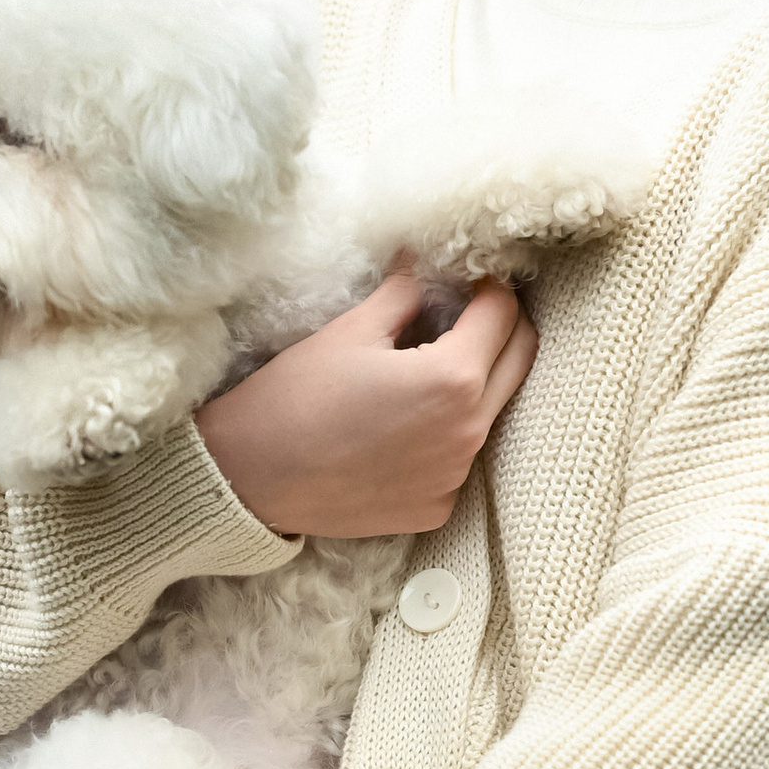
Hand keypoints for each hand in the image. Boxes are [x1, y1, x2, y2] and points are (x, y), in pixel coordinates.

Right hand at [194, 274, 535, 539]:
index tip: (473, 278)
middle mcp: (469, 432)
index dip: (490, 286)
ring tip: (428, 367)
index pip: (504, 314)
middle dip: (502, 328)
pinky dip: (445, 434)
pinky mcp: (437, 508)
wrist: (249, 477)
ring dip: (476, 382)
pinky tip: (403, 425)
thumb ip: (404, 293)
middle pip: (519, 361)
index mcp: (453, 379)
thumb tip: (421, 261)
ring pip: (492, 412)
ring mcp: (456, 477)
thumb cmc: (295, 396)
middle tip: (469, 312)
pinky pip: (460, 459)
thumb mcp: (351, 329)